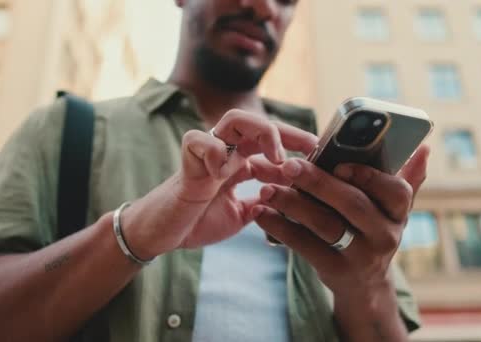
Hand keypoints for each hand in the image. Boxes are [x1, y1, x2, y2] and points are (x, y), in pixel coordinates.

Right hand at [121, 109, 317, 259]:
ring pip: (233, 120)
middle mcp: (224, 152)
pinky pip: (198, 140)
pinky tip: (222, 174)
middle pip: (257, 122)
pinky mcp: (186, 162)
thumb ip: (261, 205)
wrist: (162, 234)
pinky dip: (214, 153)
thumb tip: (290, 201)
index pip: (269, 142)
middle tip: (308, 148)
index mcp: (237, 162)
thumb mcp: (239, 215)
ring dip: (260, 133)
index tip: (318, 153)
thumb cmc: (196, 221)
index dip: (294, 143)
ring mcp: (206, 154)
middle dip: (285, 131)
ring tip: (275, 157)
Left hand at [252, 146, 429, 339]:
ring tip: (266, 189)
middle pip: (352, 204)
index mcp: (399, 212)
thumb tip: (424, 148)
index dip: (368, 176)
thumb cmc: (372, 231)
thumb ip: (406, 178)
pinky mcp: (334, 271)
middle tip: (288, 166)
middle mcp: (386, 235)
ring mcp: (361, 256)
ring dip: (292, 203)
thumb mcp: (392, 209)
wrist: (364, 284)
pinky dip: (280, 228)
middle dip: (318, 183)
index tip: (340, 163)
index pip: (395, 191)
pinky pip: (304, 246)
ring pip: (324, 224)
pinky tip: (261, 213)